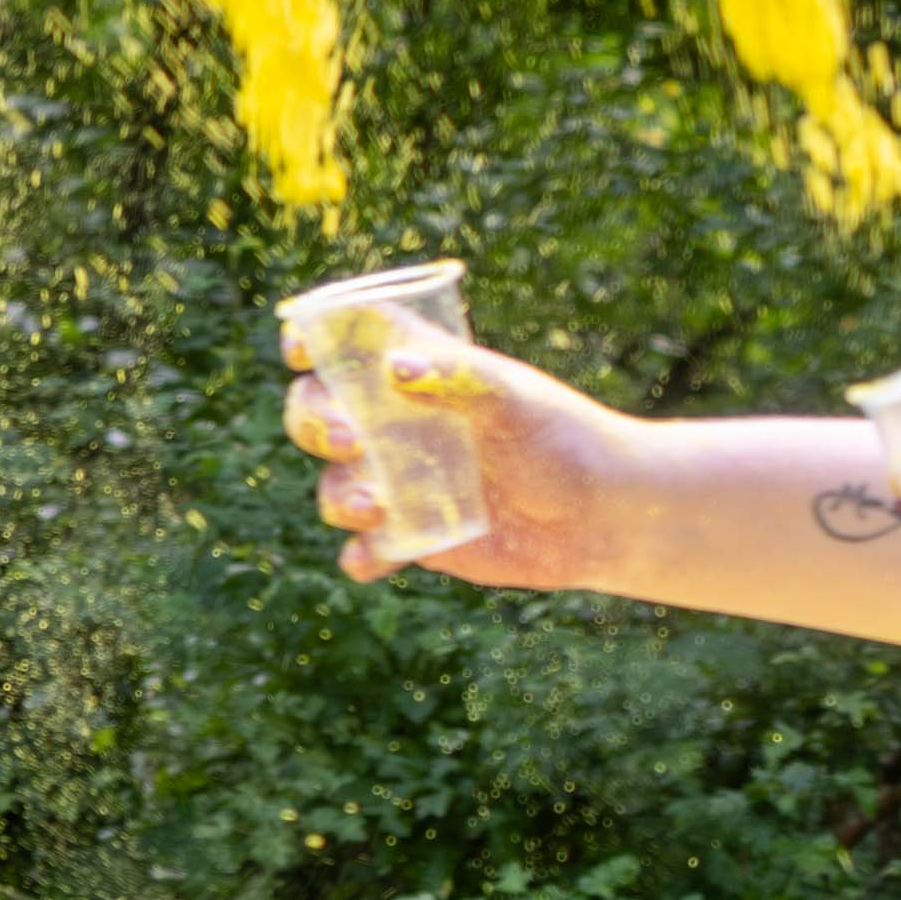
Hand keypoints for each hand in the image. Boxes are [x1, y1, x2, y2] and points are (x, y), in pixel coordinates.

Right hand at [273, 324, 631, 588]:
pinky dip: (362, 556)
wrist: (599, 515)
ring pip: (332, 485)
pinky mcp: (411, 538)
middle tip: (348, 439)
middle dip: (314, 423)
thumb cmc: (562, 438)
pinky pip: (365, 550)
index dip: (312, 342)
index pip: (345, 346)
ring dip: (338, 495)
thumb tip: (394, 369)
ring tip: (377, 506)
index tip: (301, 351)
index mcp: (416, 374)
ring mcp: (397, 482)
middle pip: (315, 413)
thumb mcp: (514, 398)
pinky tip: (375, 557)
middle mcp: (395, 425)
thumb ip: (457, 376)